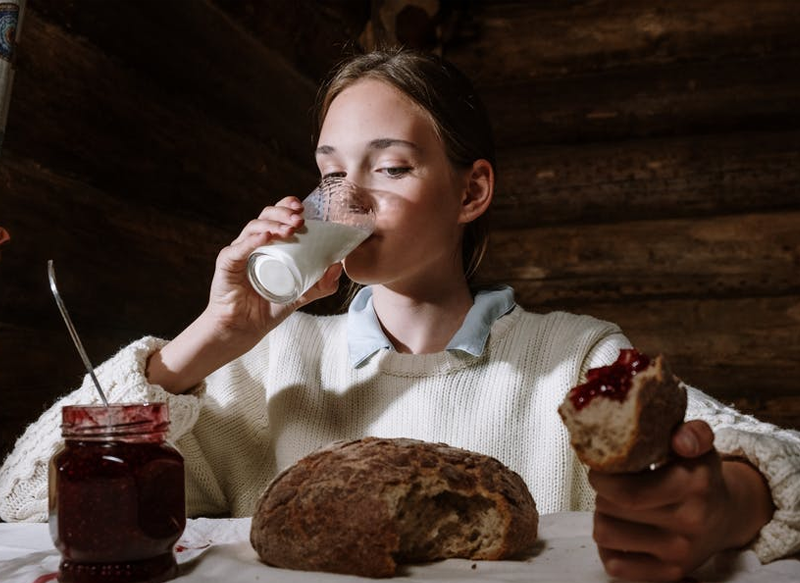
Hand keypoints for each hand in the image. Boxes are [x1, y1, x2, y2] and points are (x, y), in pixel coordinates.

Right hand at [206, 196, 341, 339]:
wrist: (244, 329)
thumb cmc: (268, 309)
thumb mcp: (301, 296)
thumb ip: (321, 285)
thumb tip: (338, 266)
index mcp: (269, 245)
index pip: (277, 217)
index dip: (287, 207)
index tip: (303, 208)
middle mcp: (253, 243)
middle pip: (265, 216)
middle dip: (283, 213)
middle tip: (300, 220)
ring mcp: (239, 251)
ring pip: (253, 228)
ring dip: (273, 225)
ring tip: (290, 230)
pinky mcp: (227, 263)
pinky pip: (239, 248)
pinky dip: (252, 240)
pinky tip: (266, 237)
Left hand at [589, 420, 772, 581]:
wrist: (728, 516)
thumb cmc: (701, 475)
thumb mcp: (700, 446)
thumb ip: (692, 433)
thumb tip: (681, 439)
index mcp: (694, 485)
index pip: (627, 491)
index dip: (602, 478)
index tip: (600, 469)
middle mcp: (689, 521)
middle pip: (610, 509)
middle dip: (601, 493)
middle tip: (609, 486)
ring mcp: (679, 552)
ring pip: (605, 535)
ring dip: (602, 518)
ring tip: (615, 507)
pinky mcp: (669, 574)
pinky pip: (615, 564)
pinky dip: (609, 547)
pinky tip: (622, 531)